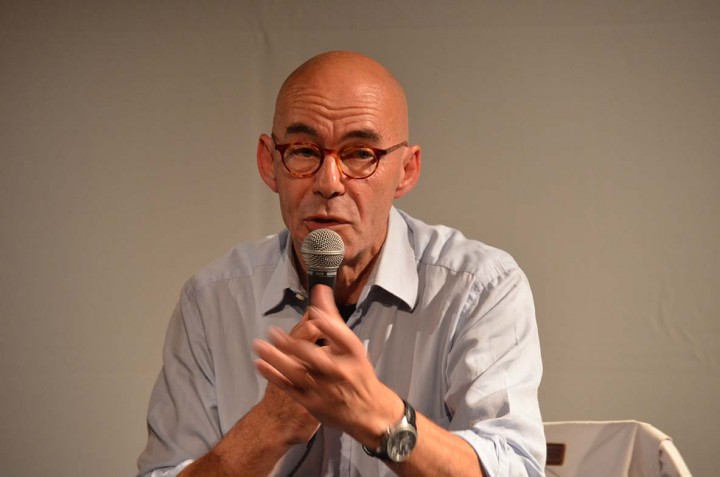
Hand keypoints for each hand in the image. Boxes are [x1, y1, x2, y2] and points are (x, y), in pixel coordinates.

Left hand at [253, 285, 403, 447]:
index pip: (341, 336)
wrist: (369, 412)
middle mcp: (340, 372)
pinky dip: (275, 376)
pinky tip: (260, 365)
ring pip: (299, 373)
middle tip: (272, 332)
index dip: (327, 325)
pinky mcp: (312, 403)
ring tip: (260, 346)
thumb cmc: (358, 372)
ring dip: (278, 360)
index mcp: (352, 354)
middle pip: (316, 357)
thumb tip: (320, 289)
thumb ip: (332, 319)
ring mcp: (325, 389)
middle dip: (294, 345)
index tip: (313, 313)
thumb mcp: (350, 346)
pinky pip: (291, 388)